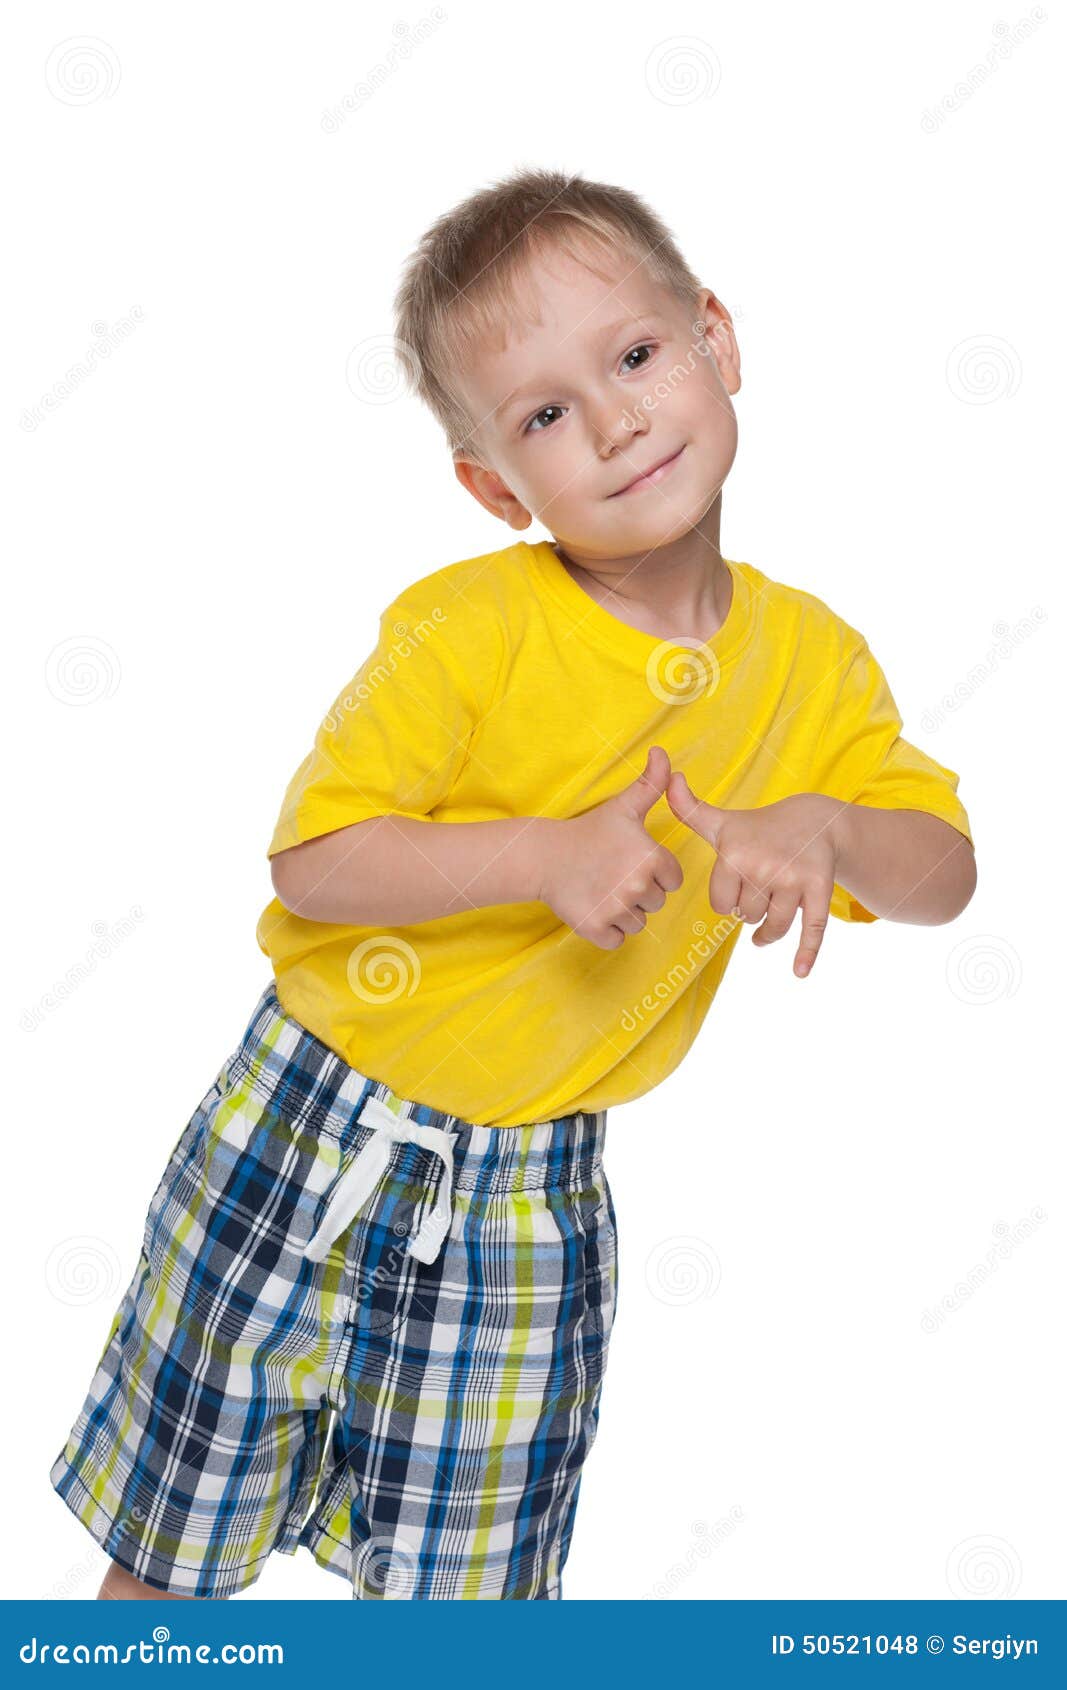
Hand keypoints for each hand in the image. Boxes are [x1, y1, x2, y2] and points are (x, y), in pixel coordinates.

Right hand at [536, 746, 683, 948]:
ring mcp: (617, 910)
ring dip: (625, 912)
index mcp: (652, 859)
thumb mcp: (624, 806)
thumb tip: (662, 752)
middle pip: (656, 903)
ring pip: (639, 923)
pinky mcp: (597, 929)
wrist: (544, 856)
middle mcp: (639, 887)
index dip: (655, 872)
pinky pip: (618, 940)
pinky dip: (608, 930)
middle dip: (640, 893)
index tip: (631, 862)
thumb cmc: (589, 831)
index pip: (673, 880)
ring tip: (603, 889)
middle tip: (614, 875)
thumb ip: (652, 783)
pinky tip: (595, 907)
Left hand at [666, 773, 843, 976]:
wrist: (816, 821)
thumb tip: (667, 777)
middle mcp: (763, 867)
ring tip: (768, 921)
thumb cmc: (759, 827)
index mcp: (734, 855)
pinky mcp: (819, 891)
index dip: (727, 899)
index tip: (737, 883)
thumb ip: (689, 808)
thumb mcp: (722, 820)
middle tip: (760, 890)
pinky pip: (811, 928)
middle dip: (750, 910)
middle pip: (745, 917)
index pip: (719, 905)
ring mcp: (793, 880)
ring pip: (773, 927)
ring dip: (769, 931)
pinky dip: (806, 953)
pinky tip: (798, 972)